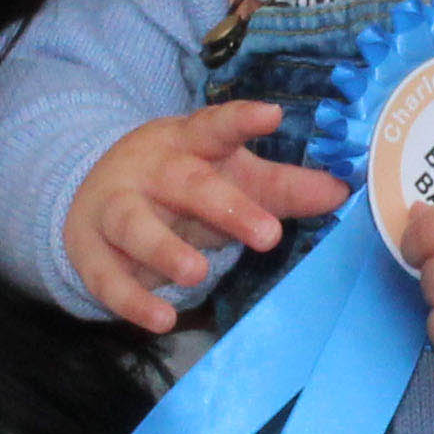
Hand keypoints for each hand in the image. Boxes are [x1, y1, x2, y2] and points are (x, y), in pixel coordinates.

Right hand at [65, 105, 344, 334]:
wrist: (93, 198)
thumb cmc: (179, 187)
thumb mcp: (229, 178)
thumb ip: (282, 187)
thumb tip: (343, 191)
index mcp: (187, 143)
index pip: (215, 127)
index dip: (240, 121)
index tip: (271, 115)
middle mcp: (148, 170)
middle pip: (184, 183)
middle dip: (224, 207)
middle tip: (267, 234)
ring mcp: (113, 207)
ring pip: (133, 224)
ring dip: (164, 249)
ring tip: (198, 274)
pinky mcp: (90, 250)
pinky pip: (106, 276)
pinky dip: (132, 299)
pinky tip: (162, 319)